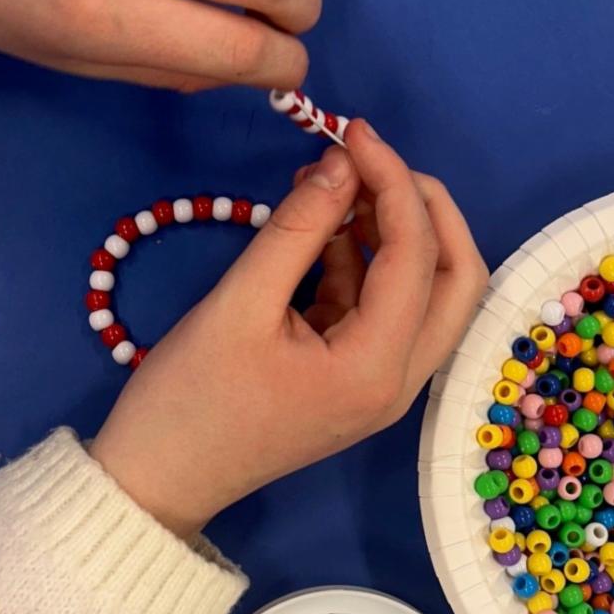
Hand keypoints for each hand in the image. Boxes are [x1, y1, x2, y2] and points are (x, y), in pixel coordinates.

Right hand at [90, 122, 487, 536]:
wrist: (157, 482)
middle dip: (423, 206)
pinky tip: (317, 224)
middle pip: (456, 276)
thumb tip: (342, 162)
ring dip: (392, 229)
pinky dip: (362, 259)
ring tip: (329, 180)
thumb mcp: (237, 303)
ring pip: (427, 291)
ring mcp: (383, 384)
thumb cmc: (188, 401)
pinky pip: (383, 307)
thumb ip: (296, 228)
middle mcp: (401, 380)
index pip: (417, 254)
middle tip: (368, 159)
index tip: (350, 131)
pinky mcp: (357, 378)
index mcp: (377, 368)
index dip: (392, 180)